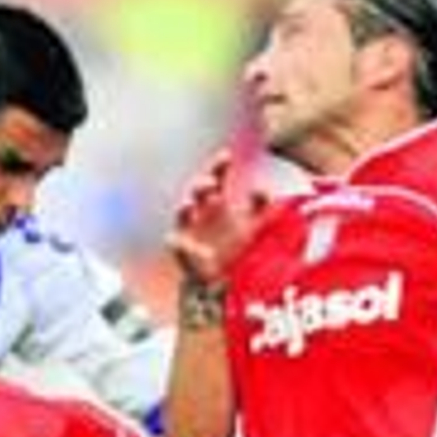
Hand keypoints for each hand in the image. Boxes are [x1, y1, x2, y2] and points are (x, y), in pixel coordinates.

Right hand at [168, 149, 268, 286]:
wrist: (226, 280)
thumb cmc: (239, 247)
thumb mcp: (255, 224)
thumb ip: (259, 206)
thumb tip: (260, 189)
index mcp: (219, 201)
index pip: (217, 176)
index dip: (219, 165)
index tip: (226, 156)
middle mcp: (202, 211)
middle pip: (197, 190)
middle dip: (201, 183)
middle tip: (211, 182)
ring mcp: (190, 229)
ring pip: (182, 213)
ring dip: (185, 207)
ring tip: (189, 205)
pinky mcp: (182, 250)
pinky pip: (176, 244)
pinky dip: (180, 244)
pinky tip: (197, 248)